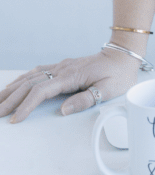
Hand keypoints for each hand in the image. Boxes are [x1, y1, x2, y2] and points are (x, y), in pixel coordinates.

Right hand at [0, 50, 140, 123]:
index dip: (27, 105)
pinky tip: (13, 86)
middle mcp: (62, 69)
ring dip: (12, 89)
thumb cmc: (118, 74)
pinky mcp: (62, 66)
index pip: (42, 91)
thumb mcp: (108, 90)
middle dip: (11, 99)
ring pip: (30, 77)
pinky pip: (37, 72)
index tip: (15, 119)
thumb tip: (64, 110)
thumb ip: (86, 99)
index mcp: (71, 76)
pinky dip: (22, 80)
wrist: (123, 55)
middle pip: (30, 84)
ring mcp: (61, 66)